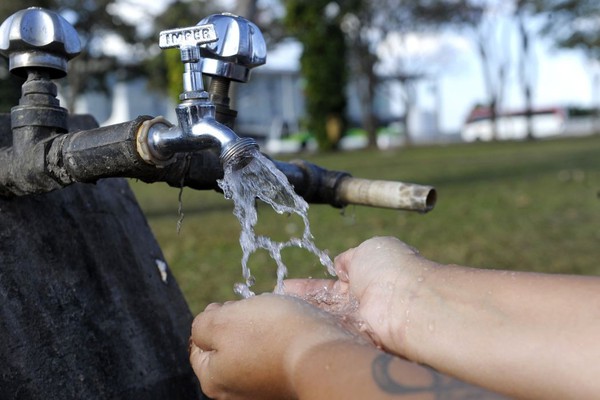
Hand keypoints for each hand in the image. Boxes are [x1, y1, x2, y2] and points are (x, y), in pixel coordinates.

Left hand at [190, 293, 358, 399]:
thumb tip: (204, 326)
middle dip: (238, 322)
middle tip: (256, 311)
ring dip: (262, 328)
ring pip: (254, 347)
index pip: (198, 344)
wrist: (324, 354)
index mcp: (214, 379)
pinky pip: (277, 354)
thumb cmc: (271, 334)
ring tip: (277, 318)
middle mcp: (236, 391)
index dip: (213, 317)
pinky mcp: (287, 382)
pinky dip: (281, 339)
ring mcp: (264, 388)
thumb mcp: (223, 320)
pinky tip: (291, 330)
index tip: (231, 306)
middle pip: (227, 346)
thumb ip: (202, 324)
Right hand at [284, 236, 437, 355]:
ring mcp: (358, 321)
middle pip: (325, 302)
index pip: (334, 282)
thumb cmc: (391, 269)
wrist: (406, 303)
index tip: (288, 285)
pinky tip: (288, 323)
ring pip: (324, 316)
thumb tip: (341, 264)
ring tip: (276, 310)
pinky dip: (310, 326)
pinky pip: (328, 331)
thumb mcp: (368, 249)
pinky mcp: (354, 338)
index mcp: (368, 275)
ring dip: (302, 313)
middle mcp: (363, 301)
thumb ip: (350, 258)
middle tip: (278, 298)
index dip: (311, 285)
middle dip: (301, 300)